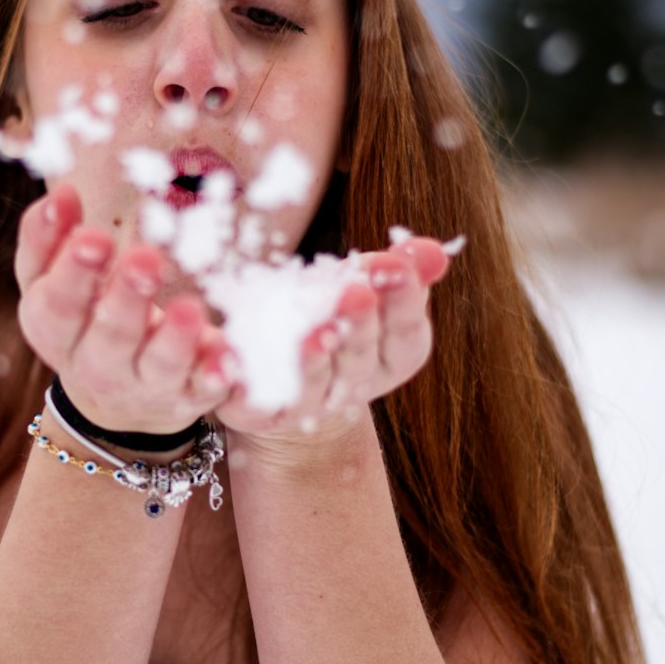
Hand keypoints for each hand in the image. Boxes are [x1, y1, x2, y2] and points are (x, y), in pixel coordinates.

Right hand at [15, 184, 234, 434]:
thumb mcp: (51, 280)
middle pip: (110, 336)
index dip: (73, 274)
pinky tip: (228, 356)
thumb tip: (61, 193)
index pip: (57, 306)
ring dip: (175, 339)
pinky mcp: (188, 395)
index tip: (95, 237)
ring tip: (189, 309)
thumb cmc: (83, 316)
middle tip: (145, 258)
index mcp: (56, 332)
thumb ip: (48, 238)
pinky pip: (204, 389)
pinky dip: (216, 375)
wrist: (115, 395)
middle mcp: (97, 365)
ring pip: (159, 366)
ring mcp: (145, 385)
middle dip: (127, 297)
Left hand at [214, 239, 450, 446]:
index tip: (396, 266)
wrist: (285, 381)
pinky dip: (240, 383)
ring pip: (312, 387)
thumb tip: (433, 250)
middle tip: (357, 293)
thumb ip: (401, 269)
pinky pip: (249, 402)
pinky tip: (231, 356)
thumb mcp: (369, 289)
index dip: (404, 300)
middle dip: (359, 326)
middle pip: (359, 360)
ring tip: (314, 332)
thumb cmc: (336, 319)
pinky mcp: (256, 413)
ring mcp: (305, 406)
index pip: (405, 332)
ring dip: (313, 360)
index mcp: (390, 359)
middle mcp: (352, 389)